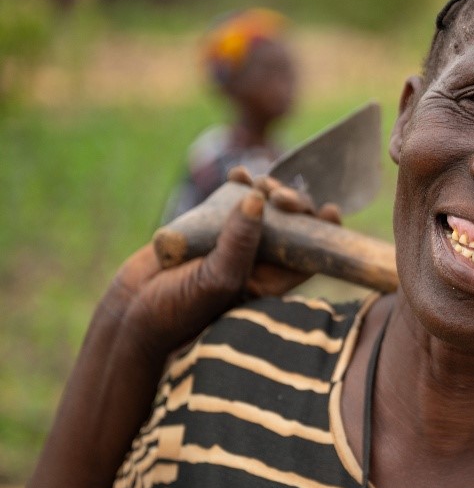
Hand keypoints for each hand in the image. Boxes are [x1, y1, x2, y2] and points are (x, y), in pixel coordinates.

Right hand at [113, 168, 341, 357]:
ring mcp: (231, 244)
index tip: (329, 210)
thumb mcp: (215, 281)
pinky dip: (237, 185)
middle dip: (291, 205)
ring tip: (258, 181)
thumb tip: (258, 200)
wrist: (130, 313)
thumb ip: (239, 244)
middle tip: (279, 195)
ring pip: (262, 210)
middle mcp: (256, 263)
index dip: (324, 232)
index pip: (310, 255)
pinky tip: (238, 173)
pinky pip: (230, 202)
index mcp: (270, 282)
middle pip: (290, 226)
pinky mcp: (207, 230)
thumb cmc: (175, 312)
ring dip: (266, 190)